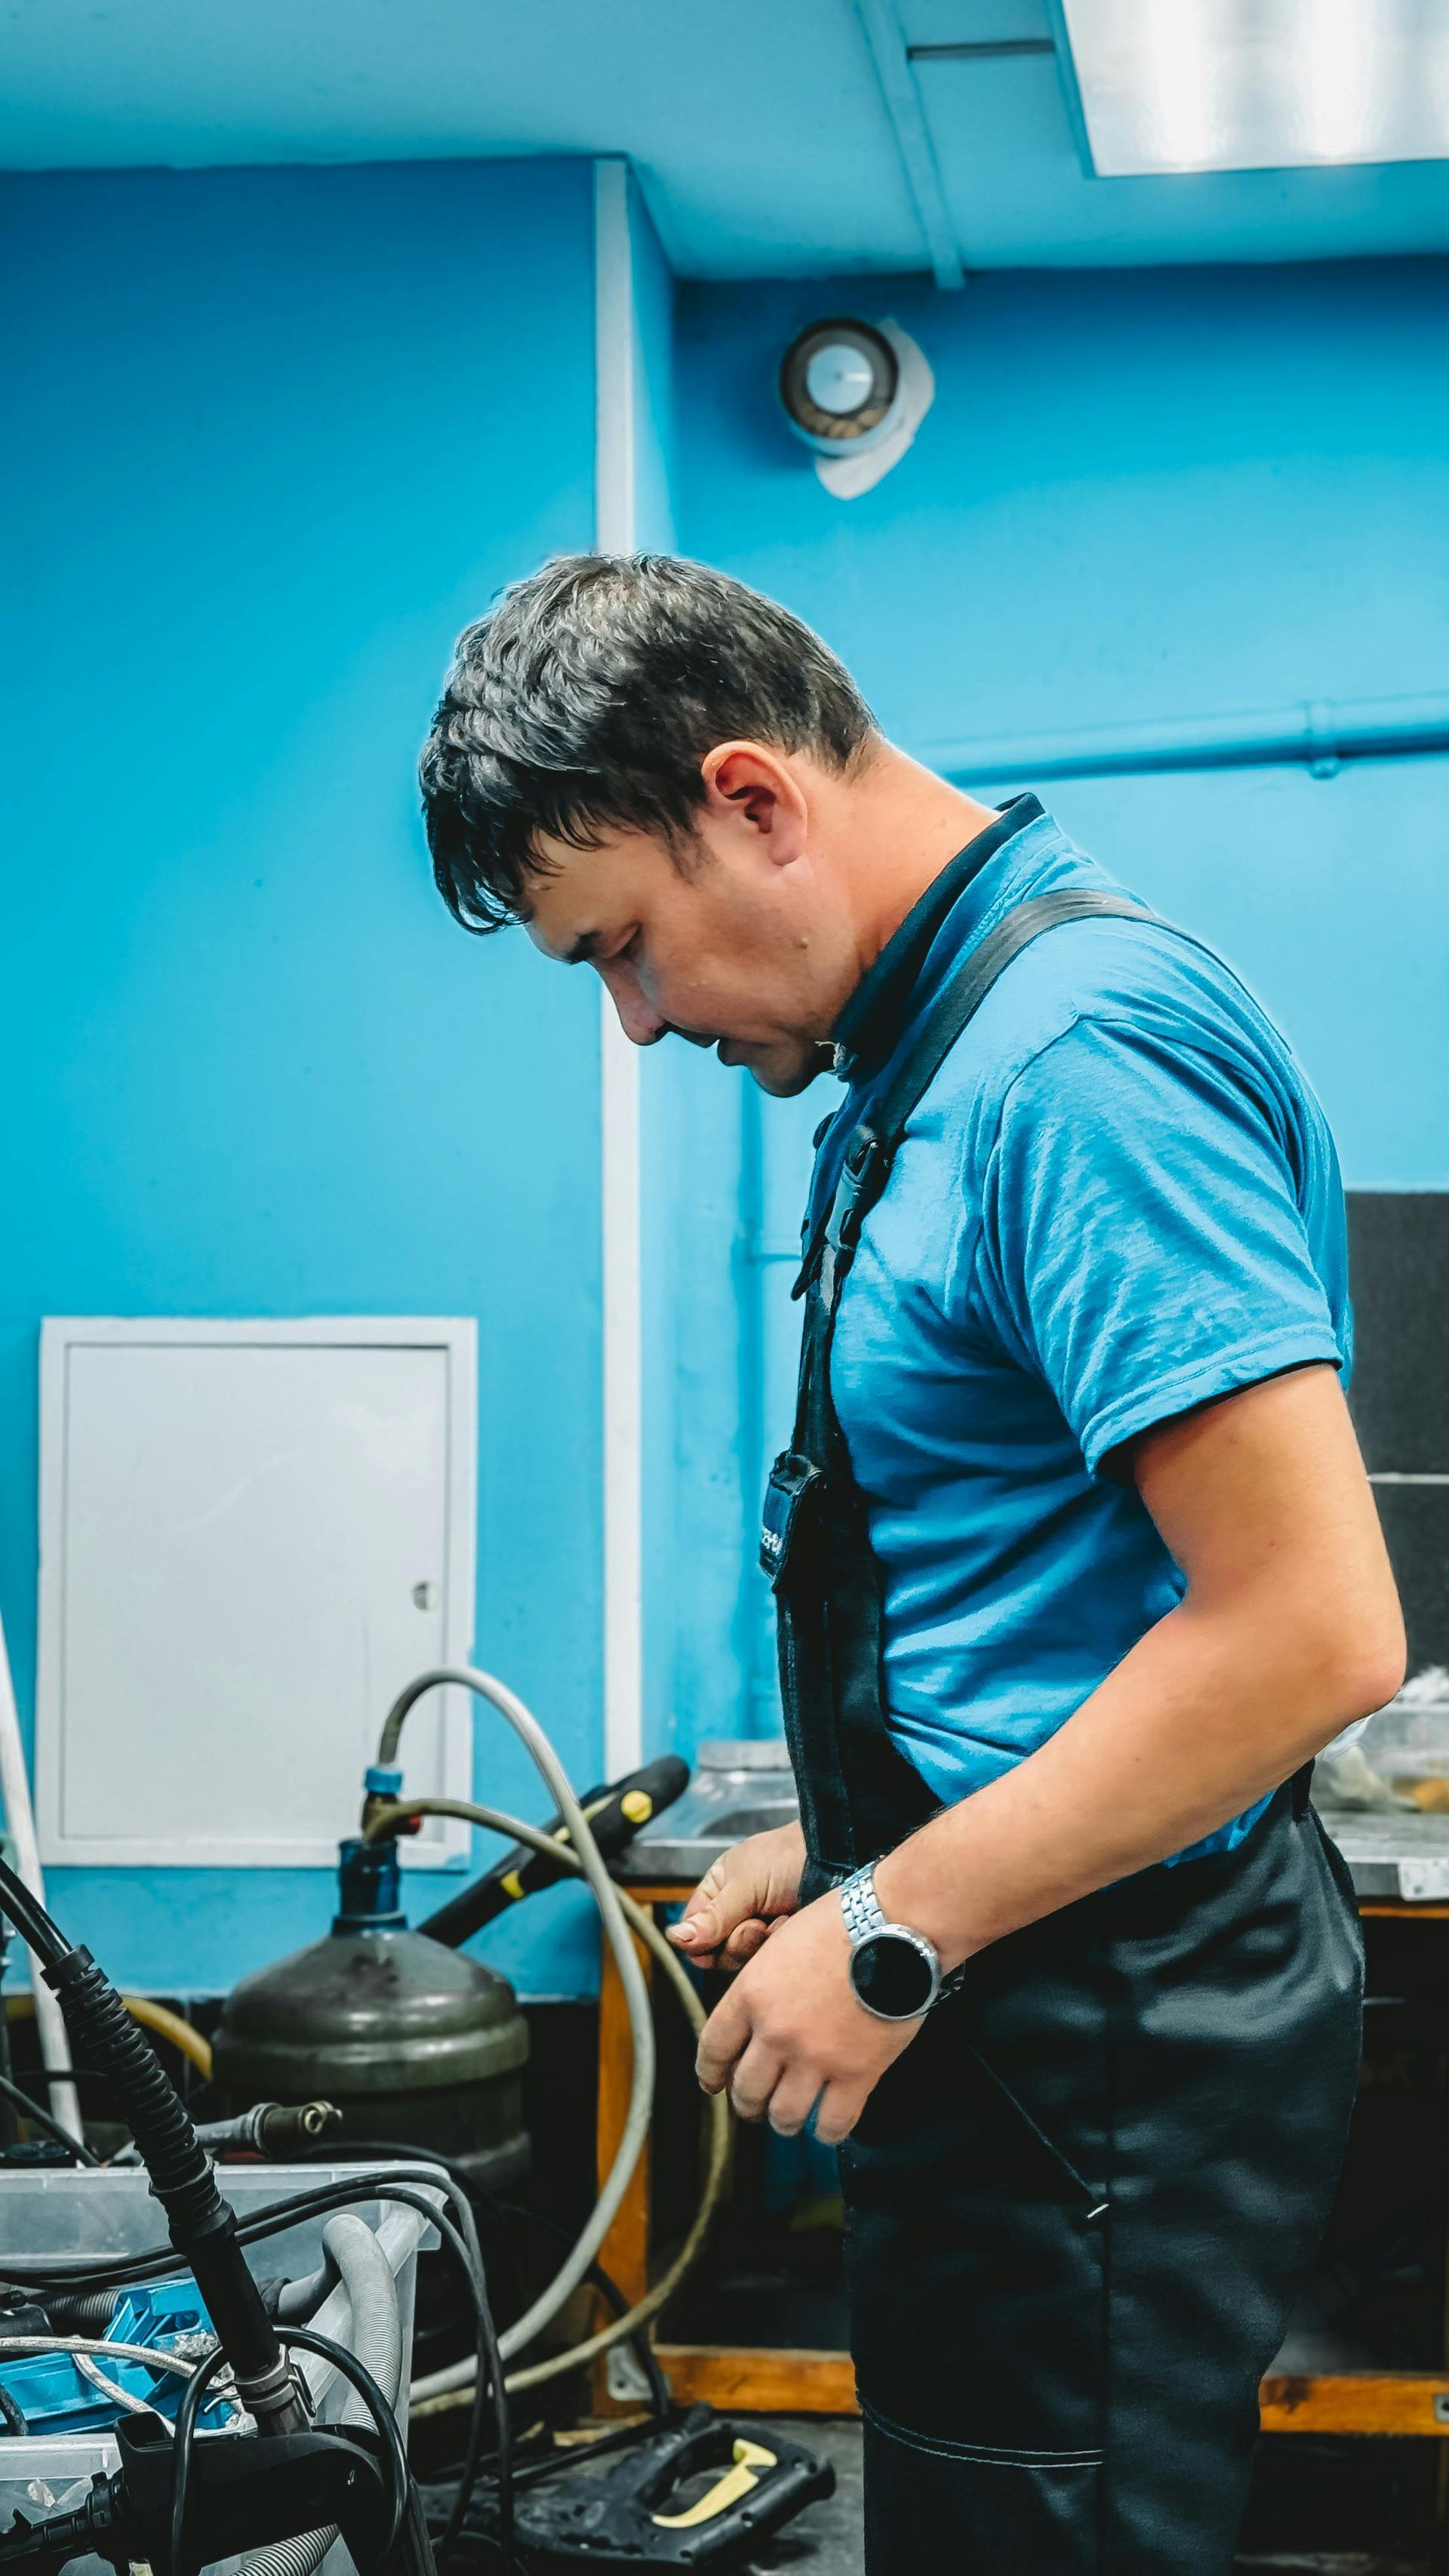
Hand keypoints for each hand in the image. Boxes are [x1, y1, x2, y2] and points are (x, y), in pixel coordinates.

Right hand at [667, 1820, 805, 1972]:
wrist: (838, 1859)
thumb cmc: (788, 1858)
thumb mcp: (745, 1885)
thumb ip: (712, 1917)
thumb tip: (675, 1938)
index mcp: (716, 1892)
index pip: (692, 1932)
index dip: (700, 1942)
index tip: (715, 1939)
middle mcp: (734, 1914)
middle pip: (717, 1954)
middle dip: (738, 1942)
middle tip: (756, 1925)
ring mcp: (760, 1931)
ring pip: (743, 1962)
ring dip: (762, 1943)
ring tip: (780, 1920)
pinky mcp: (783, 1946)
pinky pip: (770, 1963)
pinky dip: (781, 1946)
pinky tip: (793, 1925)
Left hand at [693, 1886, 921, 2144]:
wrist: (894, 1926)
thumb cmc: (844, 1922)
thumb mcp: (782, 1942)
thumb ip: (764, 1984)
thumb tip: (757, 2014)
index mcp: (751, 1993)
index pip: (713, 2048)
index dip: (709, 2074)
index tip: (713, 2084)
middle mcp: (775, 2031)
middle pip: (745, 2090)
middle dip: (748, 2104)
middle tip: (756, 2105)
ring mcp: (815, 2056)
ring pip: (783, 2115)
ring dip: (783, 2121)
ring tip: (790, 2118)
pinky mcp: (856, 2073)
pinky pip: (832, 2123)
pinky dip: (827, 2131)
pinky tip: (828, 2124)